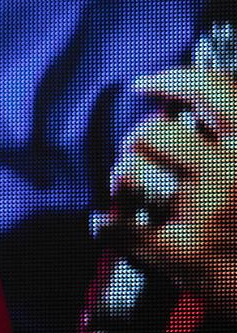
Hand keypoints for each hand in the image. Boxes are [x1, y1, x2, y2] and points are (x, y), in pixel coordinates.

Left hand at [111, 67, 236, 318]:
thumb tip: (196, 109)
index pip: (212, 91)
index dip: (172, 80)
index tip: (148, 84)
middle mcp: (233, 175)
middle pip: (155, 132)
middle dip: (139, 138)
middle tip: (139, 149)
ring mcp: (207, 212)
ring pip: (132, 173)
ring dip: (124, 179)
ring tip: (130, 187)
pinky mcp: (185, 253)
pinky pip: (122, 228)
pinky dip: (109, 225)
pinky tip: (108, 224)